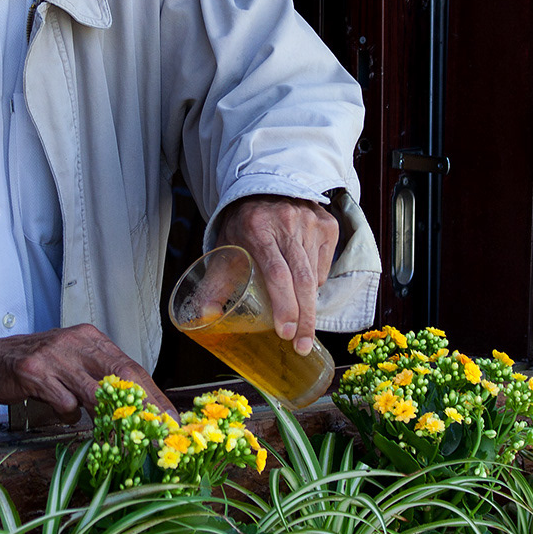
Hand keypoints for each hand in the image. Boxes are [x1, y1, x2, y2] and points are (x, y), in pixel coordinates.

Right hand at [0, 324, 175, 419]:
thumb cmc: (33, 367)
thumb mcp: (70, 364)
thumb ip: (97, 379)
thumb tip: (133, 409)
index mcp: (90, 339)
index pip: (131, 367)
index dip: (154, 394)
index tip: (171, 419)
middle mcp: (76, 342)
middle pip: (121, 375)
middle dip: (145, 407)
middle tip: (160, 432)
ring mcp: (55, 355)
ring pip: (94, 391)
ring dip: (108, 418)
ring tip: (115, 436)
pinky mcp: (34, 371)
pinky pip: (63, 402)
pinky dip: (67, 414)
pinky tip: (58, 410)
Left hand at [215, 195, 339, 355]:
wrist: (264, 188)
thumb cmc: (243, 226)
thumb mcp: (224, 249)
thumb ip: (214, 284)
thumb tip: (204, 317)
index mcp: (257, 228)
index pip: (277, 273)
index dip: (284, 305)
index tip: (284, 333)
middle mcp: (287, 222)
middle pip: (302, 279)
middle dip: (304, 318)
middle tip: (300, 345)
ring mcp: (311, 222)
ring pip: (315, 276)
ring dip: (307, 302)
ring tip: (297, 318)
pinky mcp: (328, 225)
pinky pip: (325, 267)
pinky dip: (315, 283)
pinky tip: (302, 285)